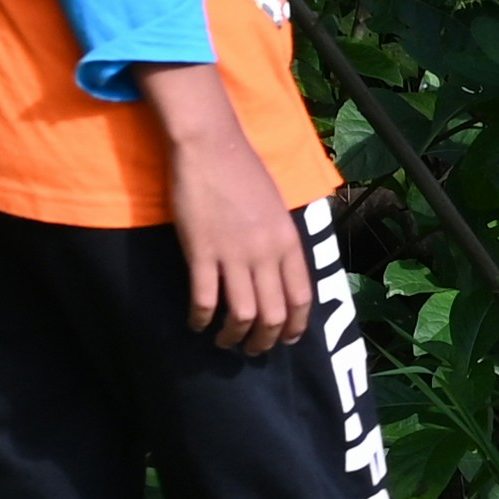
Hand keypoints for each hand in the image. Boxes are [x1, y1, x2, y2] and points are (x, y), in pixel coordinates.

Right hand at [142, 69, 310, 354]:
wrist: (212, 148)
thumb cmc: (244, 174)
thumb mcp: (277, 210)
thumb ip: (280, 243)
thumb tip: (279, 274)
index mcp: (290, 242)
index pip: (302, 298)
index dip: (295, 326)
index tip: (285, 340)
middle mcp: (267, 253)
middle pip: (273, 314)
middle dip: (264, 340)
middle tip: (252, 350)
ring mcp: (233, 255)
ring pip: (241, 314)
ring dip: (232, 336)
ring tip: (224, 342)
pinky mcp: (200, 253)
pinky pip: (204, 299)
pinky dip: (200, 319)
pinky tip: (195, 323)